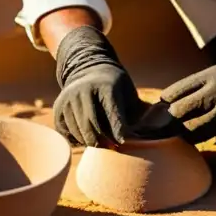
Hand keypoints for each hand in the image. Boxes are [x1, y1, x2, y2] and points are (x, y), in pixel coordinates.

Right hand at [53, 25, 146, 147]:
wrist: (88, 68)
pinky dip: (77, 140)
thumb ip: (139, 110)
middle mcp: (84, 90)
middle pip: (93, 126)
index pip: (113, 114)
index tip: (123, 142)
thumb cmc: (115, 85)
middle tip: (113, 147)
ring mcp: (68, 99)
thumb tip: (157, 128)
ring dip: (91, 142)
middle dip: (104, 141)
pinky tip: (87, 137)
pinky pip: (66, 133)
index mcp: (106, 86)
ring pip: (79, 132)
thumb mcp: (128, 91)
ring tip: (102, 143)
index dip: (119, 132)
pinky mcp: (58, 108)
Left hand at [160, 44, 215, 143]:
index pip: (172, 94)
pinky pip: (210, 139)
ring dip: (182, 135)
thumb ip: (194, 87)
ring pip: (192, 132)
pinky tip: (198, 140)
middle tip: (160, 130)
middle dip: (167, 123)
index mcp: (207, 78)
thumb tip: (167, 104)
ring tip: (178, 137)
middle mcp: (213, 95)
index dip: (161, 106)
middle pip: (178, 114)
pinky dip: (201, 140)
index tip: (158, 112)